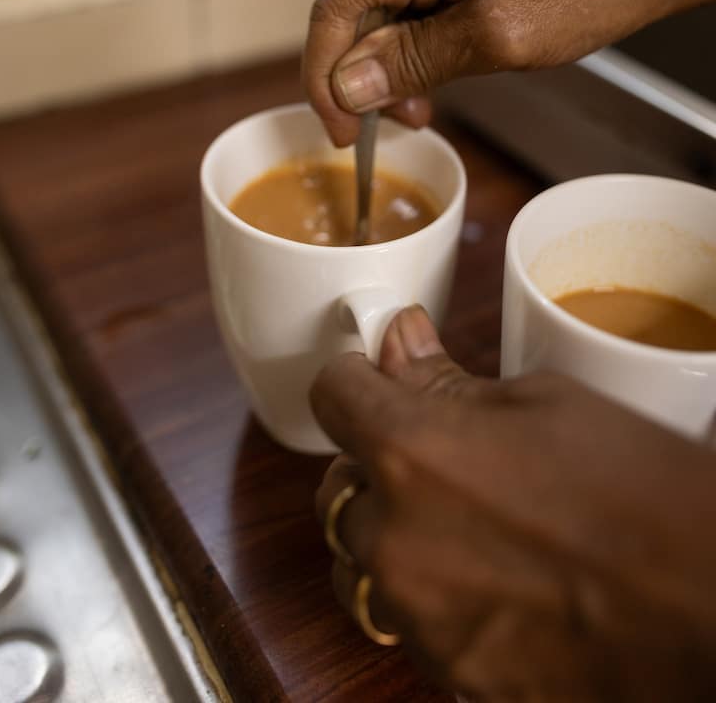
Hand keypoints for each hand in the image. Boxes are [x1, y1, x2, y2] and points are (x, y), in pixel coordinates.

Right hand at [304, 0, 715, 145]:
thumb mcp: (497, 35)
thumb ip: (414, 60)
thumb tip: (346, 86)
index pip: (338, 6)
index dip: (326, 74)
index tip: (340, 132)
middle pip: (353, 15)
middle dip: (362, 78)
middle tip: (386, 129)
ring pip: (378, 22)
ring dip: (387, 74)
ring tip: (418, 112)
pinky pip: (407, 18)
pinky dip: (410, 59)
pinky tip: (428, 89)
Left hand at [311, 307, 715, 700]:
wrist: (709, 611)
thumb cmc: (643, 497)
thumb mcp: (546, 405)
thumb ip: (450, 382)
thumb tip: (400, 343)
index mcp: (412, 453)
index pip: (333, 396)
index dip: (355, 379)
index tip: (376, 379)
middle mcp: (395, 538)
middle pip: (336, 488)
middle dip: (372, 466)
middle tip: (435, 457)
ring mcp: (417, 614)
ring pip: (360, 564)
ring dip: (390, 537)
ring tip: (459, 523)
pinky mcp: (447, 669)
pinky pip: (406, 620)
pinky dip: (428, 593)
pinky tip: (490, 576)